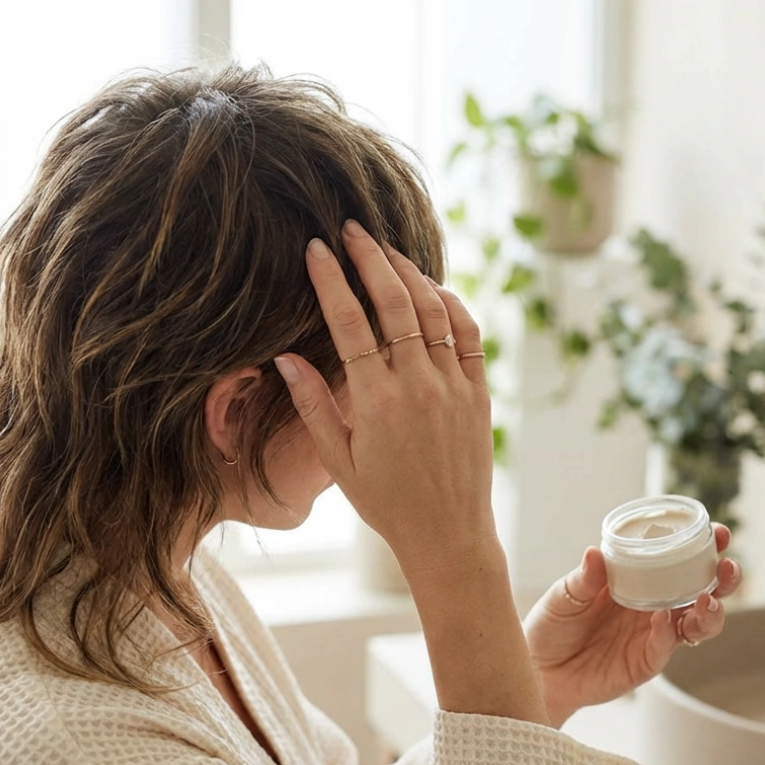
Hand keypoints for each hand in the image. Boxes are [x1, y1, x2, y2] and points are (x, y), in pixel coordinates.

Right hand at [274, 221, 545, 723]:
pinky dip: (452, 304)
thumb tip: (285, 356)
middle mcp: (417, 386)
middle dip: (370, 258)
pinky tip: (434, 287)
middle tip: (352, 228)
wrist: (448, 535)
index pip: (348, 323)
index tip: (316, 248)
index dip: (330, 280)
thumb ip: (314, 404)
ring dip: (409, 273)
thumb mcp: (338, 461)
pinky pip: (469, 334)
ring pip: (432, 310)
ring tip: (386, 249)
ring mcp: (454, 386)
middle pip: (394, 302)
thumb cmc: (386, 503)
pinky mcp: (480, 393)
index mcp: (375, 402)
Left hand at [522, 525, 742, 726]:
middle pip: (701, 589)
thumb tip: (595, 553)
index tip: (719, 533)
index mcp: (636, 578)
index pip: (677, 558)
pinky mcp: (647, 660)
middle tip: (727, 566)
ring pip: (697, 622)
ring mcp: (653, 633)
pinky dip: (669, 632)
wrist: (539, 670)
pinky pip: (667, 645)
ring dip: (711, 610)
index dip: (701, 545)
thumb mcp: (563, 596)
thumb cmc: (551, 625)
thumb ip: (582, 579)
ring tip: (707, 598)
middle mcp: (653, 604)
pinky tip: (663, 619)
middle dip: (722, 577)